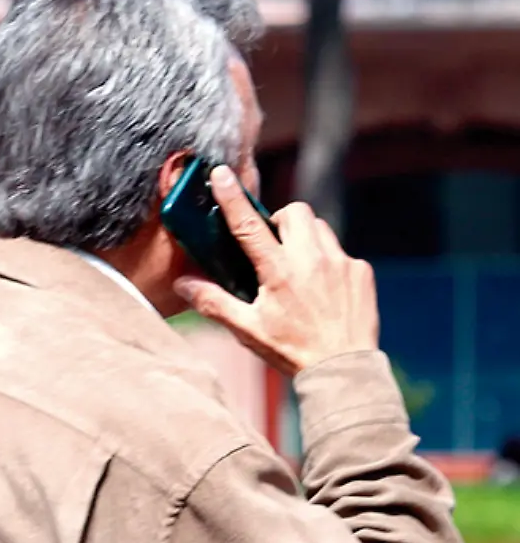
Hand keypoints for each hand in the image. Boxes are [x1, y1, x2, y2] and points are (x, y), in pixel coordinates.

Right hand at [172, 165, 379, 376]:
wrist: (344, 369)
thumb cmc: (291, 350)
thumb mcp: (247, 329)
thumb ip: (214, 302)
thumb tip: (182, 283)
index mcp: (279, 272)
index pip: (249, 225)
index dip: (233, 197)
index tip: (222, 174)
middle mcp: (311, 260)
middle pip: (295, 212)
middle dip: (281, 219)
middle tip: (272, 243)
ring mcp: (340, 263)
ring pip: (319, 228)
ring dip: (304, 238)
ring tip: (298, 266)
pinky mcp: (360, 271)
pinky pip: (340, 252)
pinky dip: (327, 261)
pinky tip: (322, 288)